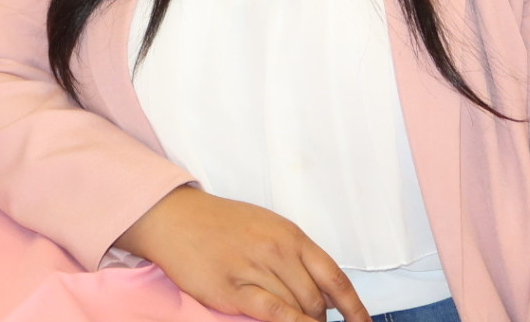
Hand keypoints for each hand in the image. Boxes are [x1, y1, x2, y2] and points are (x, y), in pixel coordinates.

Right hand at [119, 187, 369, 321]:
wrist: (174, 217)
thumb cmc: (222, 223)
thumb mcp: (267, 227)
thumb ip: (296, 256)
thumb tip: (325, 292)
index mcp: (289, 235)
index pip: (334, 278)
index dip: (355, 308)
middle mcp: (276, 251)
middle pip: (315, 300)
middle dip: (319, 318)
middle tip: (309, 320)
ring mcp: (253, 269)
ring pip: (296, 309)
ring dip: (302, 321)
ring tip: (295, 320)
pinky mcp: (231, 289)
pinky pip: (272, 312)